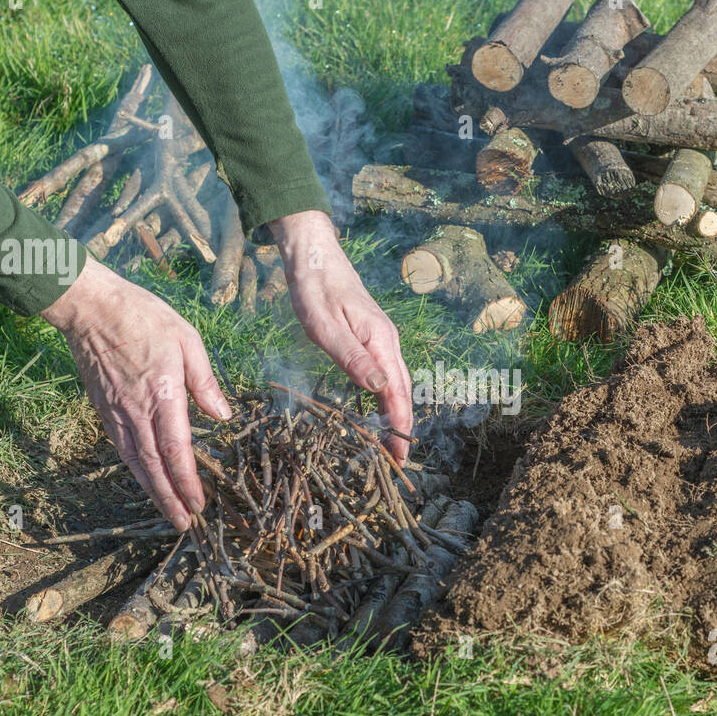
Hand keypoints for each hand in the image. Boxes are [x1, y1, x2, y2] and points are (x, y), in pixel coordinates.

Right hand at [41, 257, 230, 530]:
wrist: (90, 308)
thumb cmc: (144, 317)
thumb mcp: (187, 340)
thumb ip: (205, 381)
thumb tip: (223, 414)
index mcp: (162, 394)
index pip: (175, 450)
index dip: (186, 482)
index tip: (198, 504)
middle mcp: (136, 411)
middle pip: (153, 466)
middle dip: (169, 498)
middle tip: (184, 524)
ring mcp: (116, 412)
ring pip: (135, 462)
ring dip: (152, 491)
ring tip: (169, 512)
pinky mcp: (103, 409)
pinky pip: (121, 447)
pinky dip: (136, 470)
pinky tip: (146, 479)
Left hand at [270, 210, 413, 462]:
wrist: (313, 254)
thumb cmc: (314, 288)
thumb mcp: (325, 325)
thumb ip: (352, 358)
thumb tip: (378, 390)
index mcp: (381, 341)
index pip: (398, 392)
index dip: (400, 426)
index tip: (400, 456)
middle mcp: (387, 341)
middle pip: (402, 391)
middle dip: (402, 427)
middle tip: (396, 461)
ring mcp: (381, 339)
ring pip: (396, 383)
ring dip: (396, 414)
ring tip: (391, 444)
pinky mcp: (371, 338)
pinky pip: (384, 374)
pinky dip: (386, 398)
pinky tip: (378, 411)